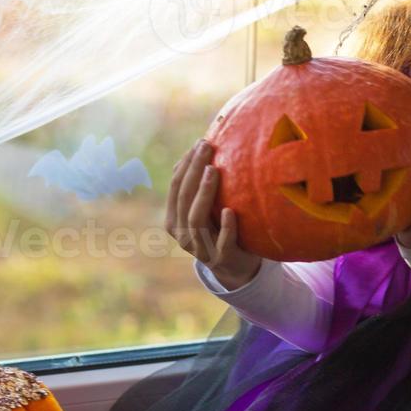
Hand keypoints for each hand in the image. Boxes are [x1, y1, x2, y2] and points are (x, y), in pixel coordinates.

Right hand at [166, 138, 261, 290]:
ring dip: (204, 193)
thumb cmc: (220, 228)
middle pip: (184, 198)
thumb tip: (201, 146)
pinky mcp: (222, 258)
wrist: (236, 267)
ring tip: (214, 170)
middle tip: (207, 147)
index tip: (199, 143)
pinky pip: (222, 242)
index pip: (175, 187)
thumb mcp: (206, 208)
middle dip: (194, 170)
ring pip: (196, 218)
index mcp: (174, 220)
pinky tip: (231, 210)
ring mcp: (201, 249)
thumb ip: (199, 186)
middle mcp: (183, 235)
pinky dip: (226, 226)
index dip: (185, 164)